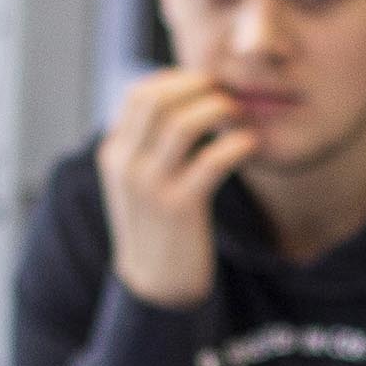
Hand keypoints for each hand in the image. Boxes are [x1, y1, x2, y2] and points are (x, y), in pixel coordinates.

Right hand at [96, 70, 254, 309]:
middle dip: (198, 87)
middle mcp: (127, 166)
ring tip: (240, 116)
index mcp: (114, 154)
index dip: (176, 80)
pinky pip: (213, 160)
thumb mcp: (139, 181)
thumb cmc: (158, 226)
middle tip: (226, 94)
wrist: (156, 285)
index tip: (205, 85)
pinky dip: (237, 144)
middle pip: (158, 99)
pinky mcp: (180, 208)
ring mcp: (150, 187)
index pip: (140, 94)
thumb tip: (183, 100)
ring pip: (184, 123)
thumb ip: (149, 143)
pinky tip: (250, 143)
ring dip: (219, 110)